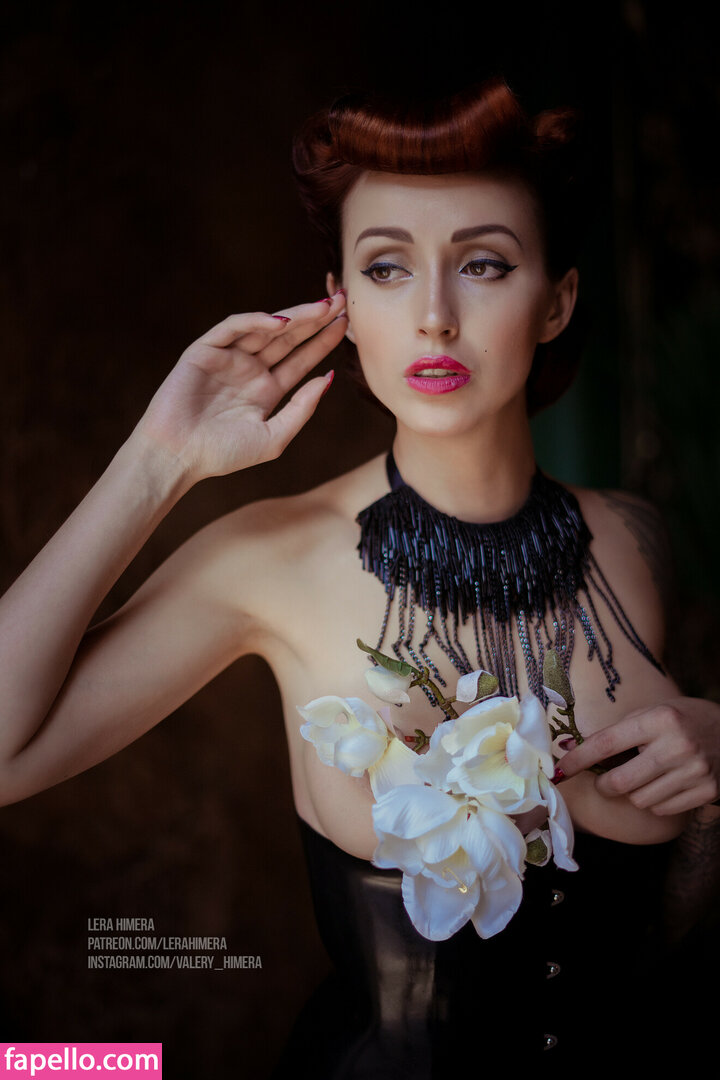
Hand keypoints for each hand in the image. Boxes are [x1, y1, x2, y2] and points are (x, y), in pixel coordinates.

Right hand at [134, 293, 346, 480]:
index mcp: (267, 389)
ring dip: (293, 316)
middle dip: (315, 320)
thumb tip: (330, 377)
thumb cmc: (223, 454)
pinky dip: (255, 322)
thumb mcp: (274, 437)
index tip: (346, 324)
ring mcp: (228, 358)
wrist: (179, 457)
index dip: (323, 341)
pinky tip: (280, 322)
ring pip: (265, 328)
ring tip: (321, 307)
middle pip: (289, 338)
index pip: (301, 359)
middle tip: (341, 303)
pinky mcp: (205, 350)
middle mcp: (249, 370)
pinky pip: (233, 328)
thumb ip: (302, 408)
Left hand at [559, 698, 719, 813]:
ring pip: (640, 800)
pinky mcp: (707, 791)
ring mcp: (694, 771)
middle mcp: (677, 745)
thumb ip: (619, 731)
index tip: (560, 771)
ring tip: (646, 776)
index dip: (579, 760)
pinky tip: (666, 784)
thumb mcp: (654, 712)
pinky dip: (656, 802)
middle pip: (621, 782)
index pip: (607, 743)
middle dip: (604, 785)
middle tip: (604, 781)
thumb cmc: (684, 719)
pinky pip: (662, 810)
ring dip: (634, 792)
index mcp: (660, 719)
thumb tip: (573, 751)